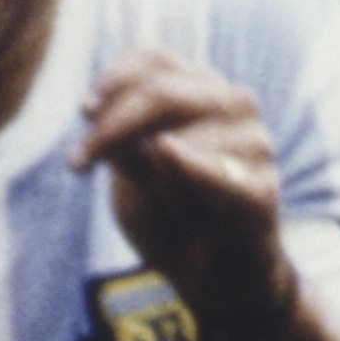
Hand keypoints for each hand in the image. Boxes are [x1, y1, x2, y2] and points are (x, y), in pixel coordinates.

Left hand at [76, 55, 297, 340]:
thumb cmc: (172, 218)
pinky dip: (186, 165)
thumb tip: (99, 113)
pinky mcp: (261, 190)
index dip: (114, 78)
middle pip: (161, 90)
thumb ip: (121, 142)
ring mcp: (254, 144)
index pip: (156, 60)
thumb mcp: (132, 174)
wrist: (215, 280)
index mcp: (204, 91)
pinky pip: (216, 172)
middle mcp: (235, 106)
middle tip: (78, 161)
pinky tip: (166, 153)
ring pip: (179, 133)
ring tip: (150, 206)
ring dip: (144, 173)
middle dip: (110, 125)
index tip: (84, 111)